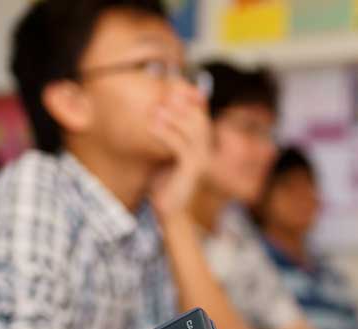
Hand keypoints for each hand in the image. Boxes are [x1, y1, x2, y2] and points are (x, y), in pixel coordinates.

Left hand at [149, 82, 210, 218]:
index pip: (200, 115)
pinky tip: (151, 126)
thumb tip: (156, 112)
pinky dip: (166, 134)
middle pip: (200, 119)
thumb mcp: (163, 154)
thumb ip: (166, 135)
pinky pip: (181, 146)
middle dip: (182, 105)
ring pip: (194, 130)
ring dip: (174, 117)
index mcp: (201, 145)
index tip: (171, 89)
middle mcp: (206, 151)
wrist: (169, 210)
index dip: (189, 100)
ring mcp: (202, 161)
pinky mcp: (192, 171)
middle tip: (164, 95)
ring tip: (155, 110)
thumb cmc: (164, 183)